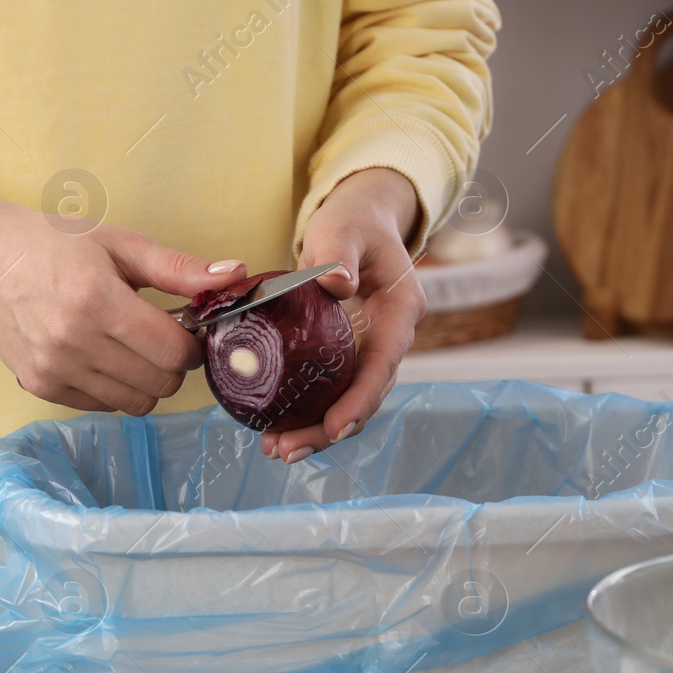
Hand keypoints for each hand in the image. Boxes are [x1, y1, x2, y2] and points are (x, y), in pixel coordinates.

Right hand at [0, 188, 245, 415]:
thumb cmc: (56, 245)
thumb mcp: (120, 245)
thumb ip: (179, 269)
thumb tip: (236, 274)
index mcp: (97, 300)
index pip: (172, 352)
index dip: (191, 345)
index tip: (184, 329)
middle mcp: (72, 341)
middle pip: (158, 384)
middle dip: (172, 366)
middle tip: (159, 338)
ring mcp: (54, 369)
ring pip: (135, 403)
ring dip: (146, 381)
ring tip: (130, 347)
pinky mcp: (41, 386)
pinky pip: (103, 406)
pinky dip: (115, 389)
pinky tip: (102, 357)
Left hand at [261, 168, 424, 462]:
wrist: (358, 222)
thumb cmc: (352, 222)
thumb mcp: (344, 228)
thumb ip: (340, 253)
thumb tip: (335, 284)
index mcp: (401, 311)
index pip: (383, 365)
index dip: (360, 400)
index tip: (335, 427)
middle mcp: (391, 339)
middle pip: (365, 396)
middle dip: (329, 430)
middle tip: (285, 450)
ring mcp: (369, 351)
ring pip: (347, 402)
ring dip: (314, 431)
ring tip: (274, 449)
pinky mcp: (347, 356)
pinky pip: (329, 391)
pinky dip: (305, 413)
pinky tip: (272, 429)